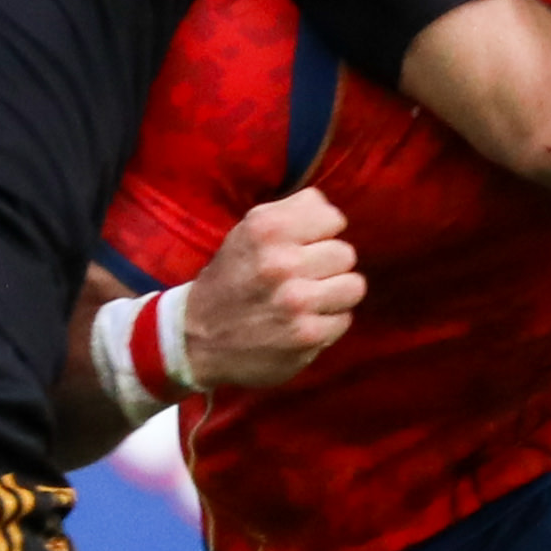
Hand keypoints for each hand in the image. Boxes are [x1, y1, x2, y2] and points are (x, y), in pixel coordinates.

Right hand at [184, 188, 361, 387]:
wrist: (196, 339)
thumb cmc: (230, 279)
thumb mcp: (247, 231)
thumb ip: (292, 213)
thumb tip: (333, 212)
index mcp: (266, 228)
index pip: (333, 217)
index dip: (321, 233)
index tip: (304, 247)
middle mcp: (281, 262)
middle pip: (346, 253)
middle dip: (328, 266)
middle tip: (304, 278)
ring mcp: (296, 301)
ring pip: (354, 285)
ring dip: (335, 294)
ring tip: (310, 300)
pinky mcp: (307, 335)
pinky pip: (345, 319)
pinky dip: (328, 323)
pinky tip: (303, 323)